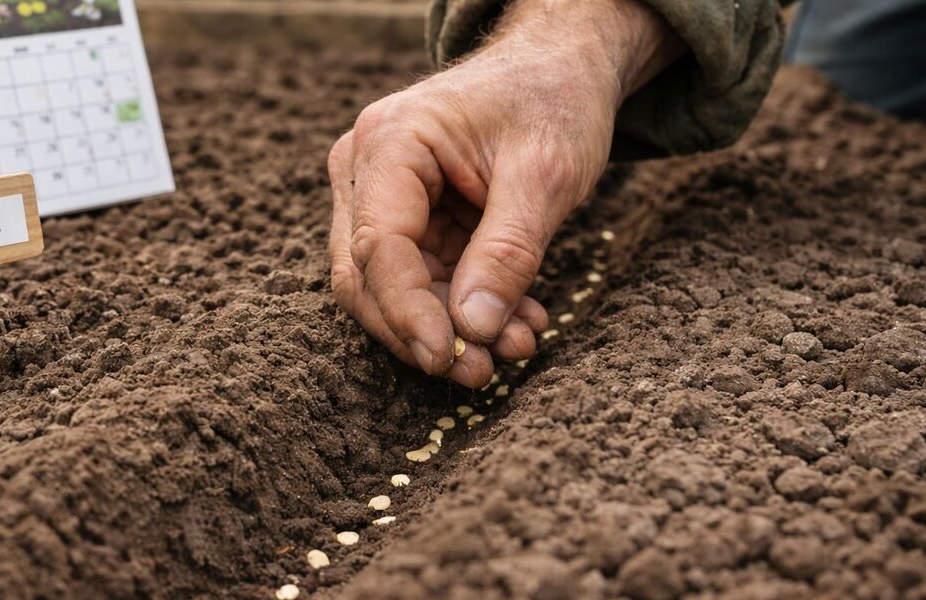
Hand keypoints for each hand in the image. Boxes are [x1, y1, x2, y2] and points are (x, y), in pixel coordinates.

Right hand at [328, 0, 678, 386]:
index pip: (378, 245)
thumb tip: (472, 331)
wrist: (559, 68)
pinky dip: (461, 308)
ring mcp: (378, 194)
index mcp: (391, 141)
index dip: (409, 312)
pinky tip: (513, 322)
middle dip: (424, 331)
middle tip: (482, 372)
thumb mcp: (546, 175)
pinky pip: (419, 280)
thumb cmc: (552, 100)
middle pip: (366, 276)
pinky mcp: (404, 217)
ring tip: (516, 344)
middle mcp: (366, 168)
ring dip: (448, 327)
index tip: (451, 359)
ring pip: (389, 288)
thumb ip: (507, 252)